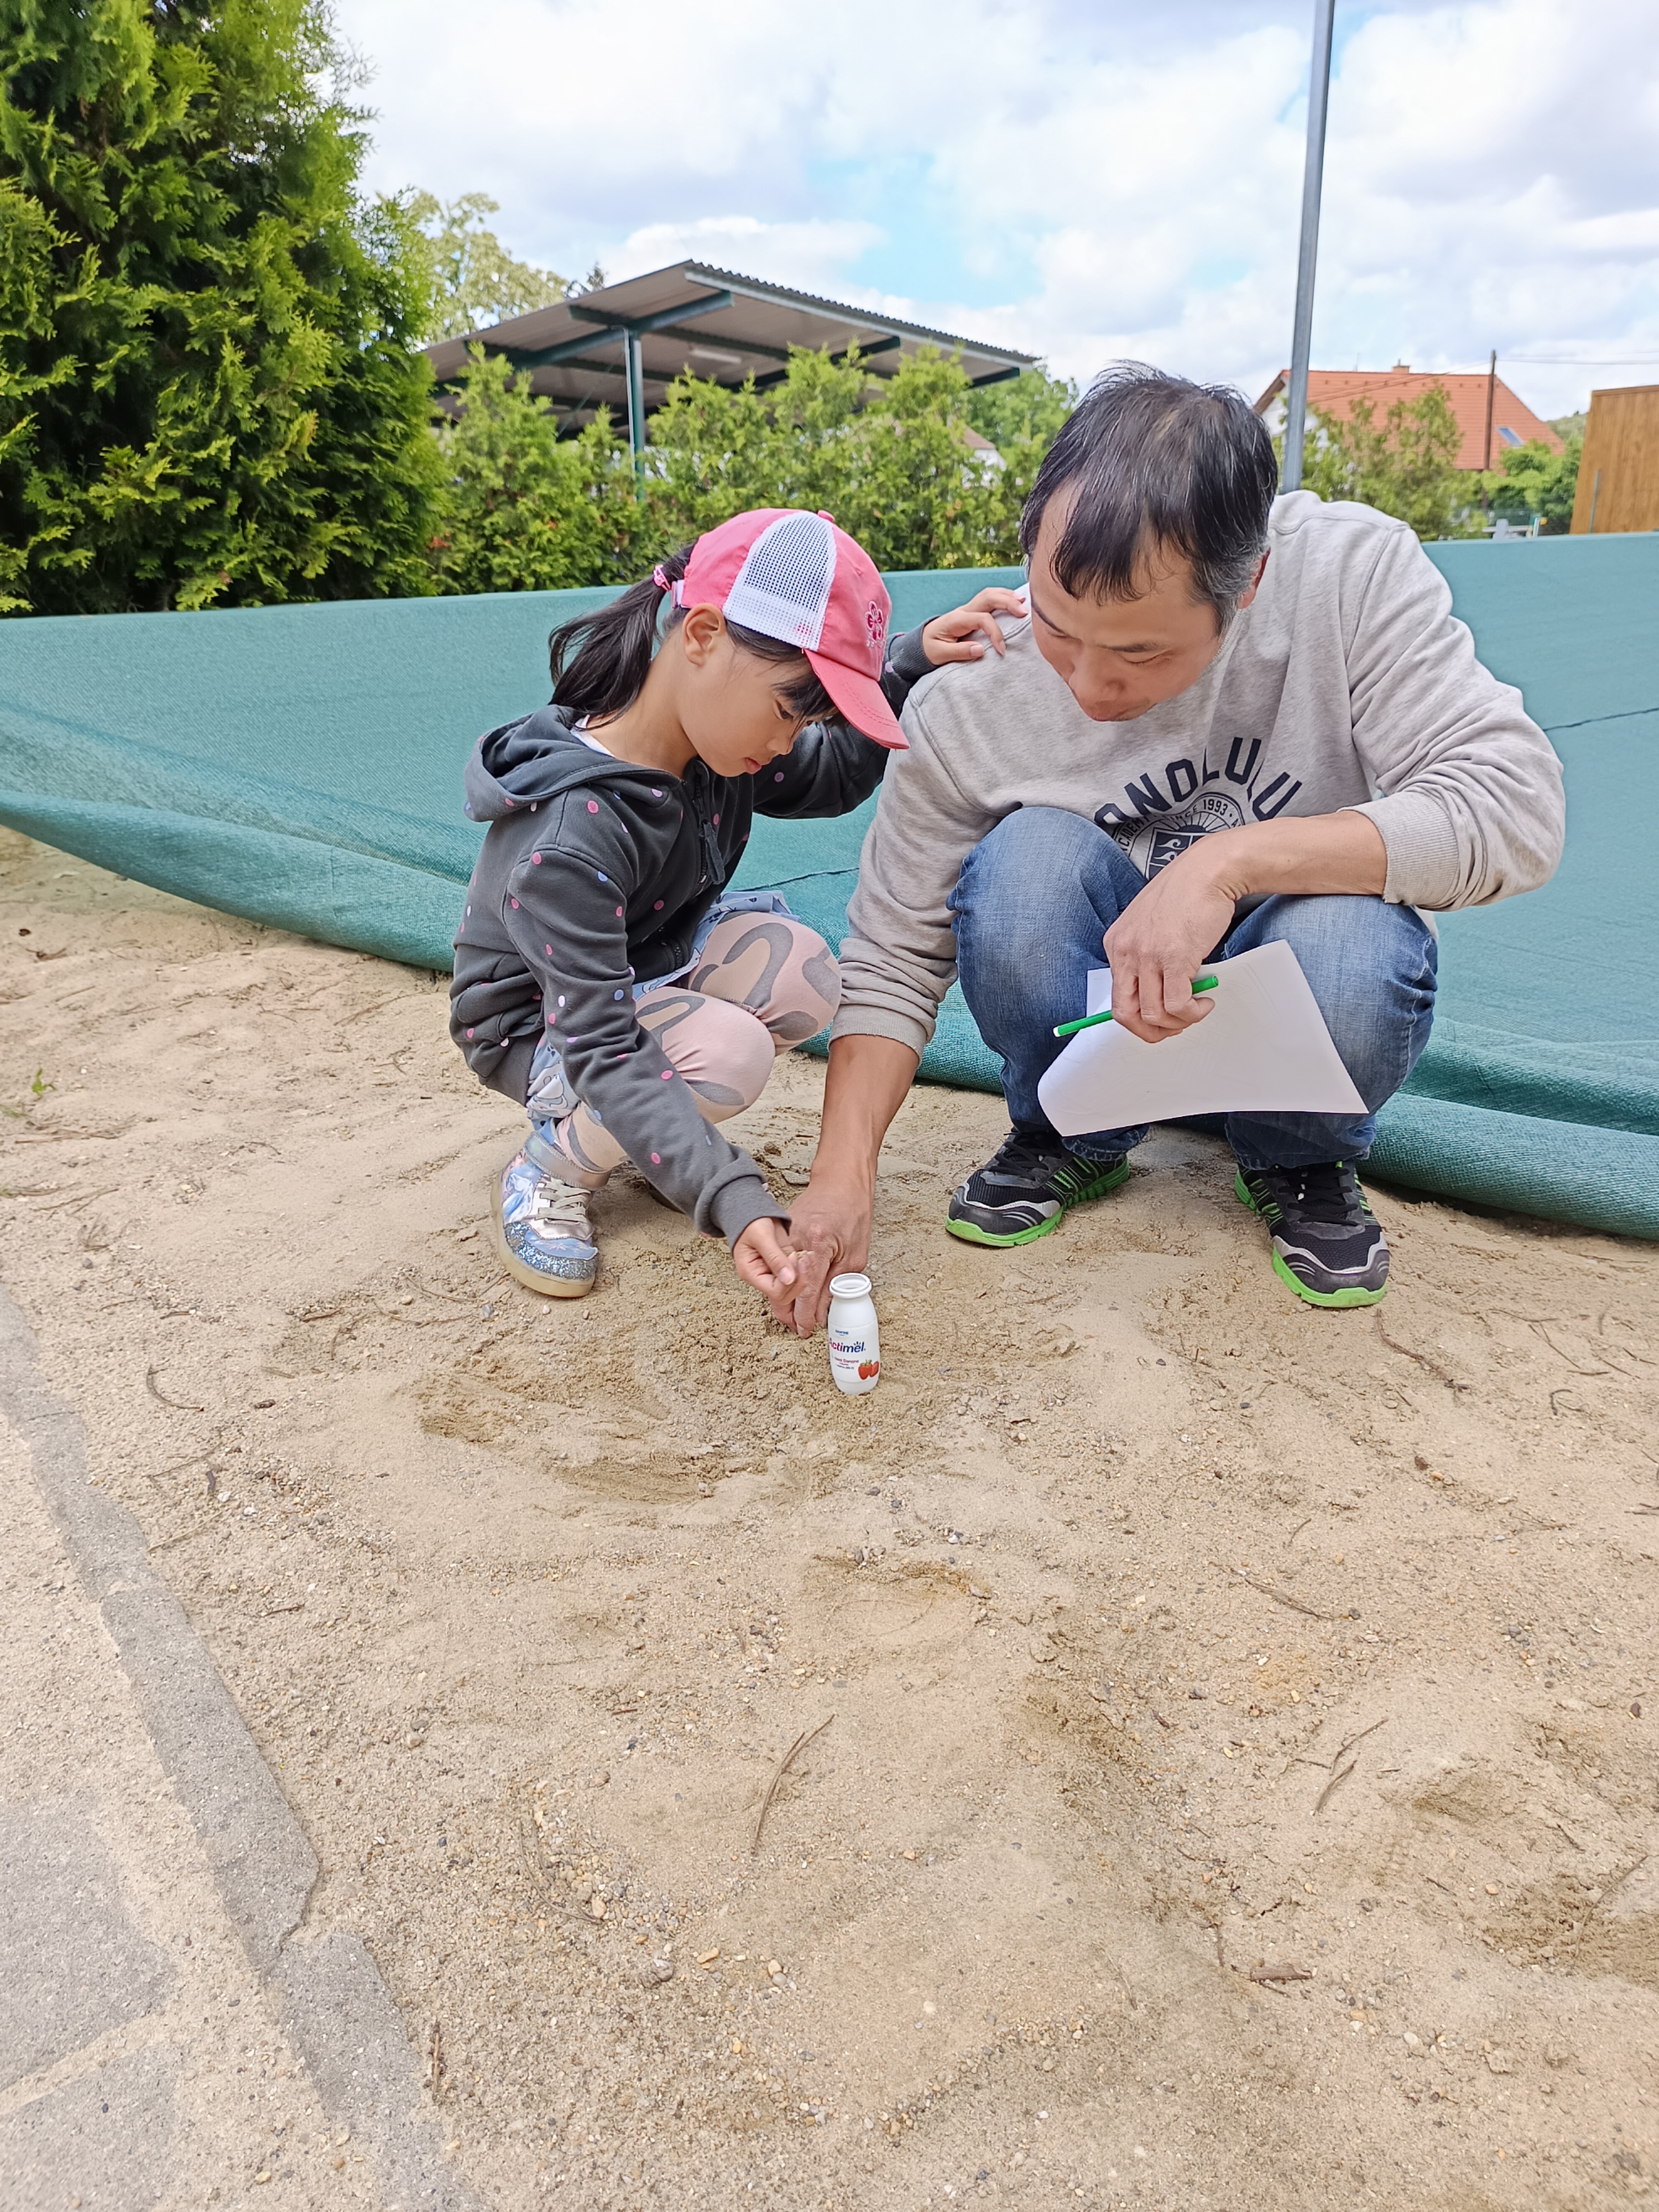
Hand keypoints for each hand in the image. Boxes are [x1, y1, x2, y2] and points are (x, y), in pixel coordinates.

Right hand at [732, 1217, 800, 1301]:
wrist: (753, 1213)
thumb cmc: (751, 1222)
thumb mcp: (762, 1236)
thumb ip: (775, 1258)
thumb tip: (788, 1279)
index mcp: (751, 1273)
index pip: (774, 1291)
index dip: (788, 1280)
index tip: (793, 1258)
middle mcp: (762, 1276)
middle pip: (785, 1295)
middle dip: (798, 1280)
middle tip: (803, 1260)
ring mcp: (773, 1273)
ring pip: (793, 1287)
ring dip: (804, 1274)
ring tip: (807, 1257)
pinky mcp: (783, 1266)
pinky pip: (796, 1275)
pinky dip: (805, 1267)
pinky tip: (808, 1256)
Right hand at [763, 1174, 872, 1337]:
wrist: (841, 1182)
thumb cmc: (853, 1213)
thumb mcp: (854, 1255)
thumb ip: (836, 1284)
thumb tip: (823, 1309)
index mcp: (817, 1246)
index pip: (806, 1290)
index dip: (804, 1314)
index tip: (805, 1328)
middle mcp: (796, 1241)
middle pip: (785, 1285)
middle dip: (788, 1311)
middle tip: (795, 1328)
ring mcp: (786, 1235)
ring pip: (778, 1274)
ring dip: (784, 1296)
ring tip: (792, 1315)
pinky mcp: (783, 1232)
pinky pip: (779, 1261)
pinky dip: (783, 1277)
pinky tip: (789, 1290)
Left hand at [919, 587, 1025, 667]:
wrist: (921, 643)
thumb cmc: (929, 649)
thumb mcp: (939, 654)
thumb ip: (960, 652)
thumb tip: (981, 650)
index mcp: (956, 620)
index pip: (982, 619)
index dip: (995, 633)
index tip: (1002, 650)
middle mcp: (963, 610)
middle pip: (988, 597)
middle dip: (1008, 602)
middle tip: (1024, 613)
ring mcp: (968, 609)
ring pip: (990, 594)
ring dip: (1007, 596)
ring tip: (1023, 602)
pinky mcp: (973, 613)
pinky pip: (989, 599)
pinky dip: (1003, 597)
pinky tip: (1015, 601)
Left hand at [1100, 843, 1236, 1042]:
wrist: (1209, 870)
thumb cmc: (1186, 893)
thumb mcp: (1151, 925)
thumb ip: (1146, 956)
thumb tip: (1155, 990)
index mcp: (1116, 944)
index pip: (1116, 999)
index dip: (1138, 1019)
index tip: (1158, 1021)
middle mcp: (1126, 951)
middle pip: (1126, 1014)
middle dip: (1152, 1031)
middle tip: (1176, 1026)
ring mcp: (1148, 956)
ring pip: (1153, 1015)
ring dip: (1179, 1022)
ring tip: (1196, 1008)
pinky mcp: (1174, 959)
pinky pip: (1177, 1005)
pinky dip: (1192, 1013)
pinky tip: (1204, 1001)